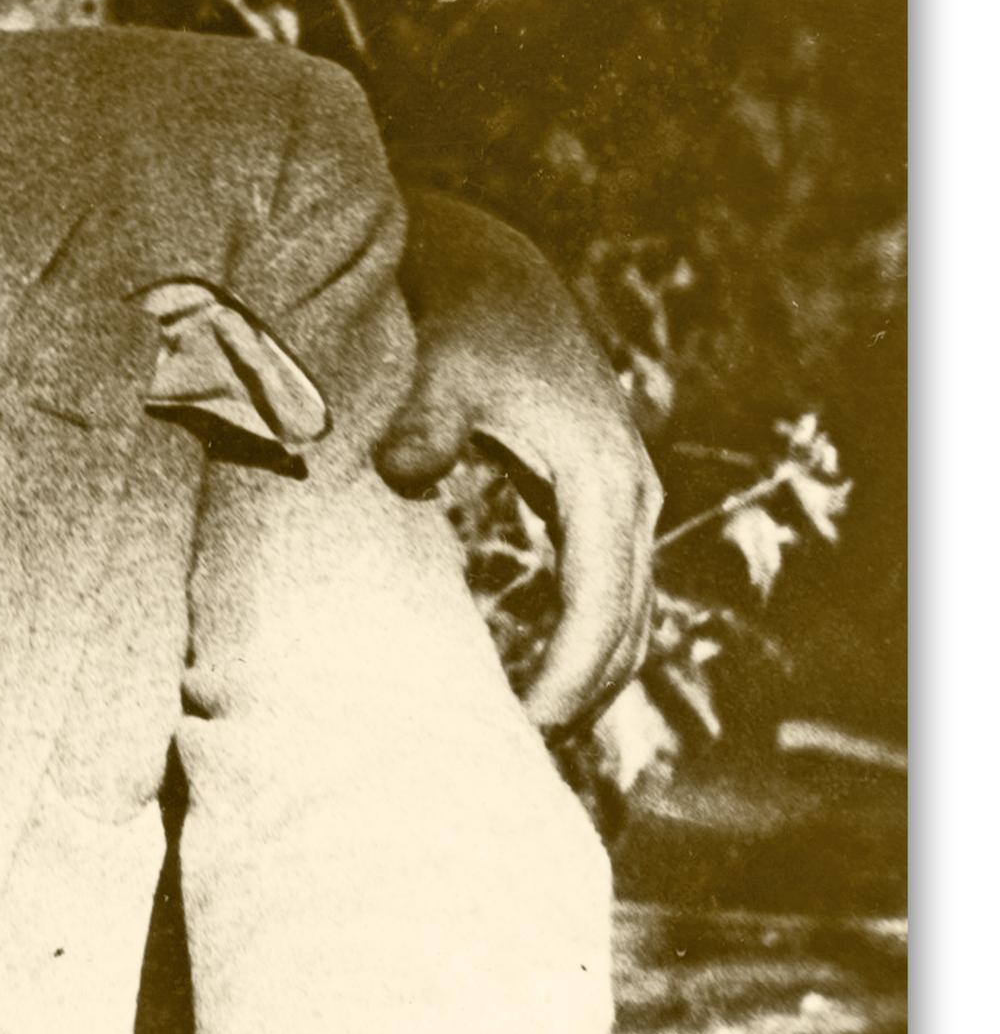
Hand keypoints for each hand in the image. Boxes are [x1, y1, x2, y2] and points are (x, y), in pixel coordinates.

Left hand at [382, 188, 662, 729]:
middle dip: (583, 693)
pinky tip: (535, 691)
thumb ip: (425, 418)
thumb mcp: (440, 363)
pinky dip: (584, 644)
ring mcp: (619, 497)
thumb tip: (405, 473)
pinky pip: (604, 592)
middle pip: (626, 622)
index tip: (525, 728)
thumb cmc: (461, 323)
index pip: (600, 599)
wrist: (495, 275)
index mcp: (598, 474)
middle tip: (516, 758)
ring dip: (591, 678)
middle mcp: (627, 492)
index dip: (570, 671)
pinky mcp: (592, 499)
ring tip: (525, 740)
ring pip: (626, 615)